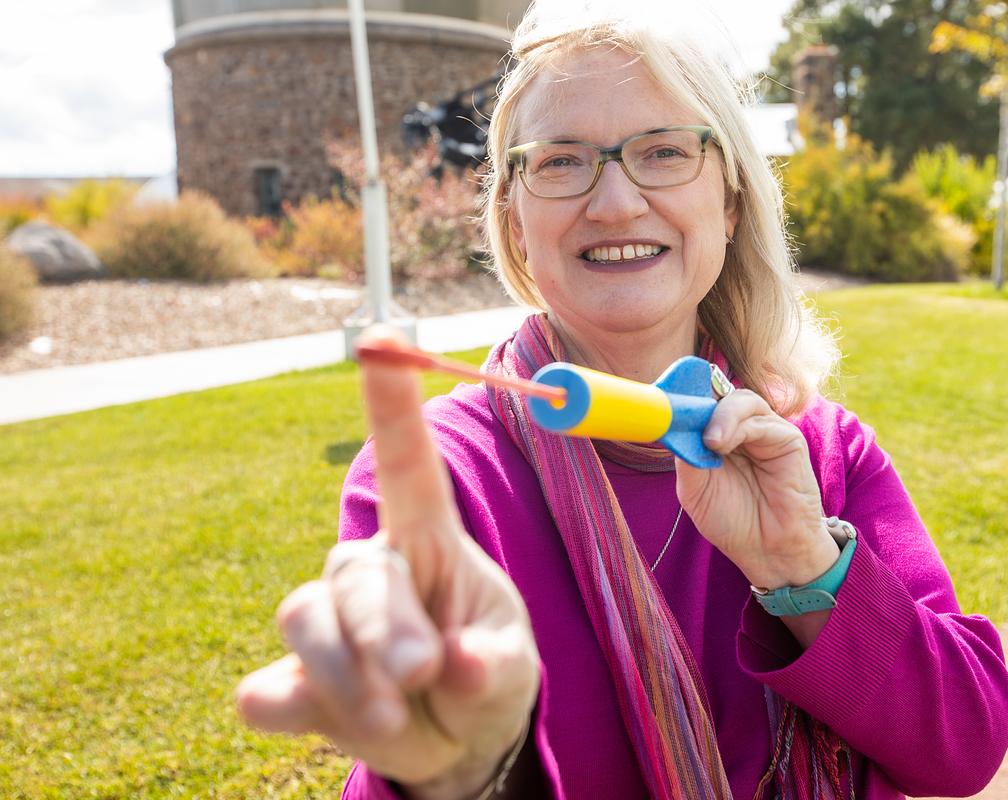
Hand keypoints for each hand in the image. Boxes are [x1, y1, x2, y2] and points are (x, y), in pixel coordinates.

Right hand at [236, 330, 539, 795]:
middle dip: (387, 626)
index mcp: (429, 541)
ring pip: (307, 620)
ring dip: (348, 677)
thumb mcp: (511, 665)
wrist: (457, 740)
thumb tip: (459, 666)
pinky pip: (269, 690)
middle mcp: (372, 569)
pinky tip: (312, 716)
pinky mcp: (296, 684)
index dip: (393, 406)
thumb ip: (491, 661)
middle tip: (421, 673)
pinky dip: (291, 708)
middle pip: (358, 571)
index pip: (408, 465)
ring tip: (399, 719)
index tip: (383, 342)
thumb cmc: (488, 672)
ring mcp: (329, 623)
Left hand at [675, 389, 838, 588]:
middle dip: (698, 403)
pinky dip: (736, 426)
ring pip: (740, 401)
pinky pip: (760, 420)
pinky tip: (721, 445)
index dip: (683, 399)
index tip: (662, 403)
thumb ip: (686, 455)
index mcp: (718, 437)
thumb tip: (675, 425)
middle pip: (719, 395)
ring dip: (718, 416)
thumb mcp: (694, 489)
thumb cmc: (732, 521)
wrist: (768, 551)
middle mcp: (742, 429)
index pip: (701, 404)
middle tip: (682, 419)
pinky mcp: (788, 439)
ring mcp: (766, 431)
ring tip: (709, 441)